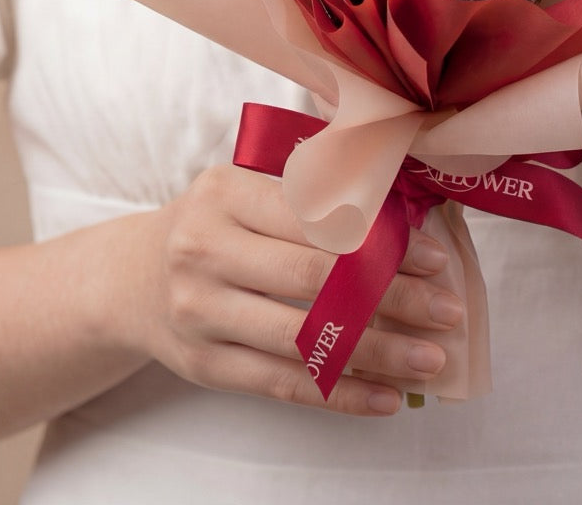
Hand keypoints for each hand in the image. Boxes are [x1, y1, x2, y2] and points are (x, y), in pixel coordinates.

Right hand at [127, 164, 460, 415]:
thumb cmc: (214, 223)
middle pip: (316, 280)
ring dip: (379, 352)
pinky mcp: (205, 366)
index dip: (382, 241)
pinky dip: (340, 394)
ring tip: (431, 357)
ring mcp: (201, 312)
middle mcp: (206, 250)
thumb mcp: (246, 182)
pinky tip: (387, 398)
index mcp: (226, 192)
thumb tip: (404, 205)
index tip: (435, 259)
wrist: (133, 278)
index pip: (318, 219)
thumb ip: (311, 185)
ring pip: (304, 339)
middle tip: (449, 311)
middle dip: (393, 298)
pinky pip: (283, 385)